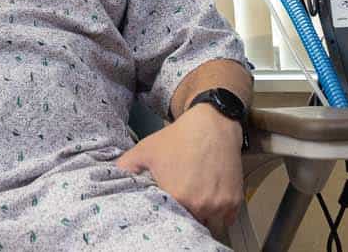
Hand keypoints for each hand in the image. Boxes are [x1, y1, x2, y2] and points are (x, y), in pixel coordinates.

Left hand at [116, 105, 244, 229]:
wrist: (213, 123)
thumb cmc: (179, 137)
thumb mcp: (146, 149)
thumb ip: (126, 166)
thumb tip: (112, 176)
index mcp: (177, 196)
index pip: (169, 219)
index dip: (167, 213)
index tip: (167, 206)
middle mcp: (200, 204)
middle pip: (189, 223)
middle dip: (184, 216)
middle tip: (181, 204)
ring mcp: (219, 204)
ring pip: (209, 224)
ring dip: (203, 217)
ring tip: (196, 202)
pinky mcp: (234, 200)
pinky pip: (226, 219)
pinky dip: (219, 214)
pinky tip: (211, 200)